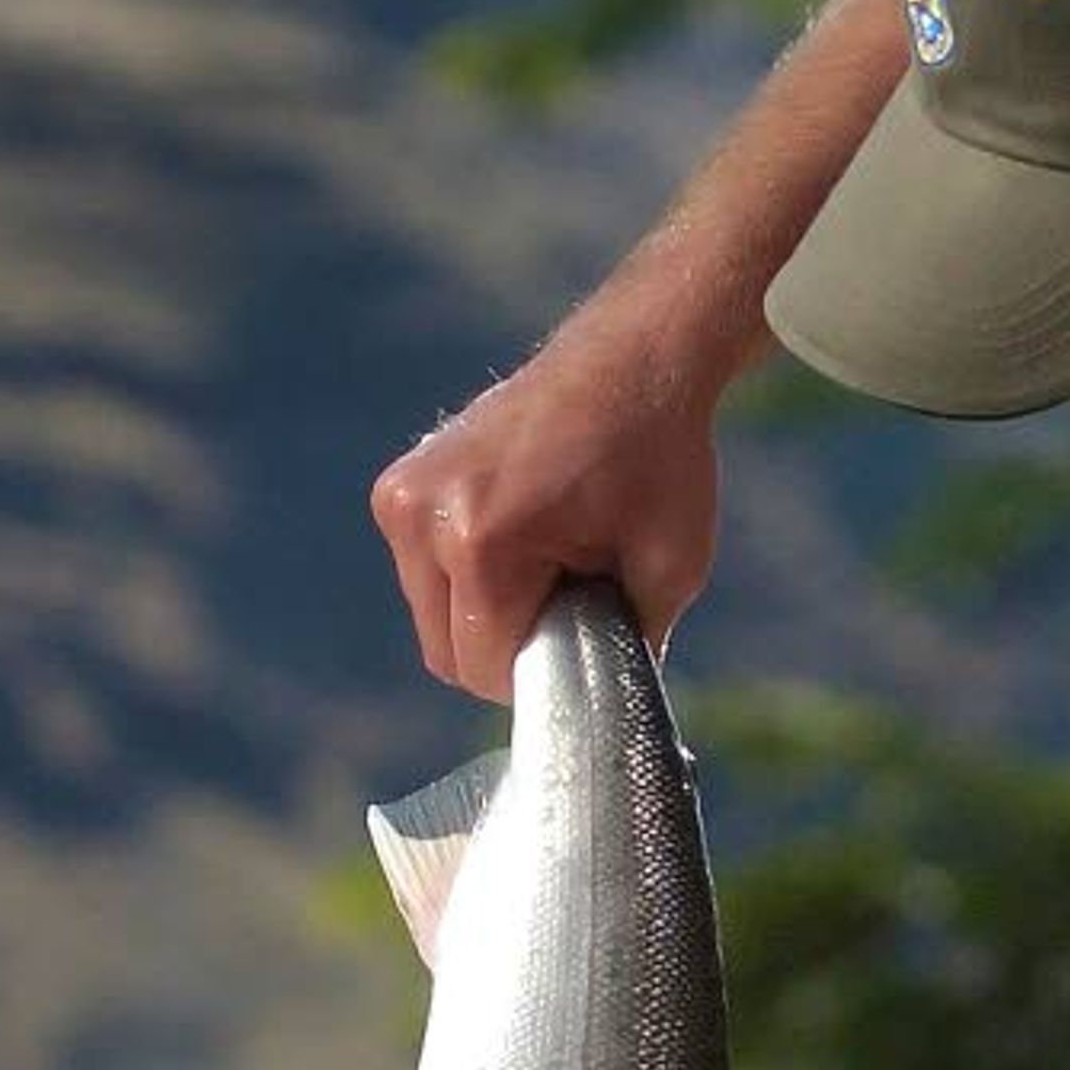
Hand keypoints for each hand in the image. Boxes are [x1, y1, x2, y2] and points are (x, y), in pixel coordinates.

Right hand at [370, 332, 722, 702]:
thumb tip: (604, 706)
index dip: (540, 678)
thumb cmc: (659, 460)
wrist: (631, 362)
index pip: (483, 670)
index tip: (585, 645)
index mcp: (480, 543)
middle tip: (572, 607)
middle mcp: (423, 518)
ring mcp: (402, 497)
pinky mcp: (399, 485)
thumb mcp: (671, 569)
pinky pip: (425, 573)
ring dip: (486, 615)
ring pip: (430, 617)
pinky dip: (470, 579)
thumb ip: (628, 649)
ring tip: (550, 564)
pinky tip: (522, 539)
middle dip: (509, 649)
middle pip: (445, 653)